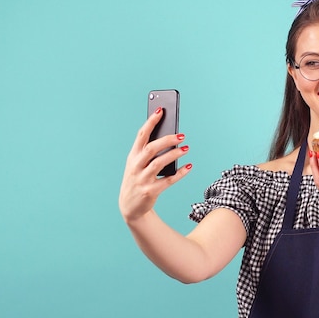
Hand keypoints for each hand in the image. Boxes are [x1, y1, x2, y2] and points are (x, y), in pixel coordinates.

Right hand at [118, 107, 191, 222]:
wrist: (130, 207)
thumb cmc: (137, 180)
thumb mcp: (138, 165)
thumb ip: (149, 152)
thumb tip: (170, 137)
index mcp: (132, 156)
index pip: (141, 135)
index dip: (151, 122)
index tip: (161, 110)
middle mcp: (135, 166)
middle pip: (151, 148)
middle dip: (167, 140)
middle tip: (181, 135)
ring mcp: (142, 179)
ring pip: (159, 163)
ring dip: (174, 155)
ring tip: (186, 148)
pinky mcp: (150, 191)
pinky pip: (168, 180)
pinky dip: (180, 173)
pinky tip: (189, 166)